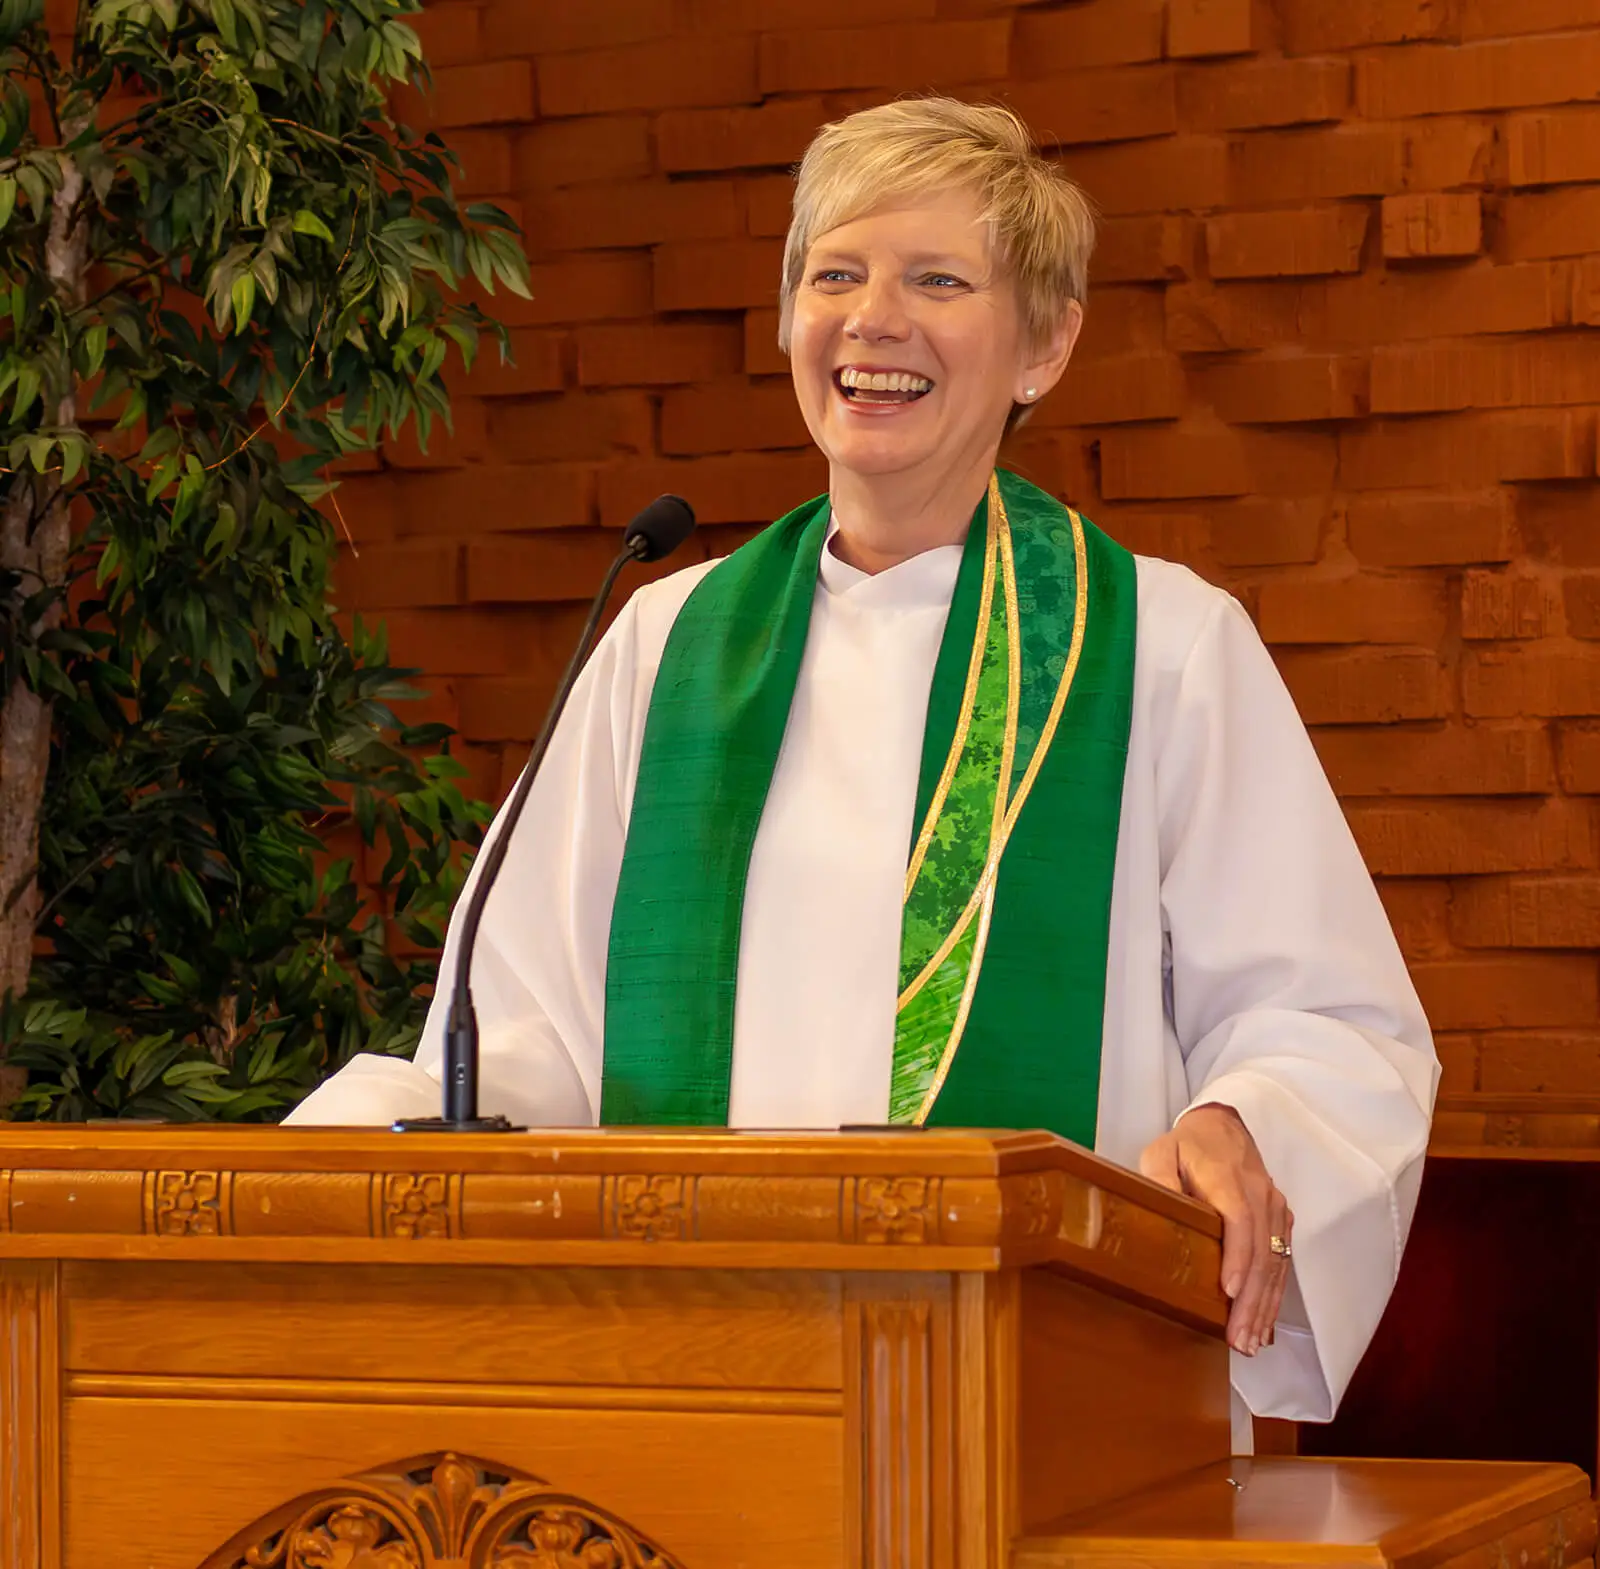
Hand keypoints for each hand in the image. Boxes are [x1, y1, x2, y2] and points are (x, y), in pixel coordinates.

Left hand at [1138, 1103, 1292, 1356]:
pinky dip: (1275, 1295)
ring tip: (1250, 1342)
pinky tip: (1265, 1325)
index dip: (1238, 1256)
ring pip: (1276, 1261)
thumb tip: (1163, 1206)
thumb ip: (1159, 1176)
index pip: (1239, 1218)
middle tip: (1238, 1338)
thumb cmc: (1186, 1146)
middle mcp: (1259, 1194)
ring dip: (1265, 1304)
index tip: (1229, 1291)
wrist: (1223, 1127)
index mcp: (1227, 1177)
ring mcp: (1274, 1208)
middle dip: (1251, 1298)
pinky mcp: (1280, 1220)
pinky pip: (1283, 1261)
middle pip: (1262, 1250)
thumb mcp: (1160, 1152)